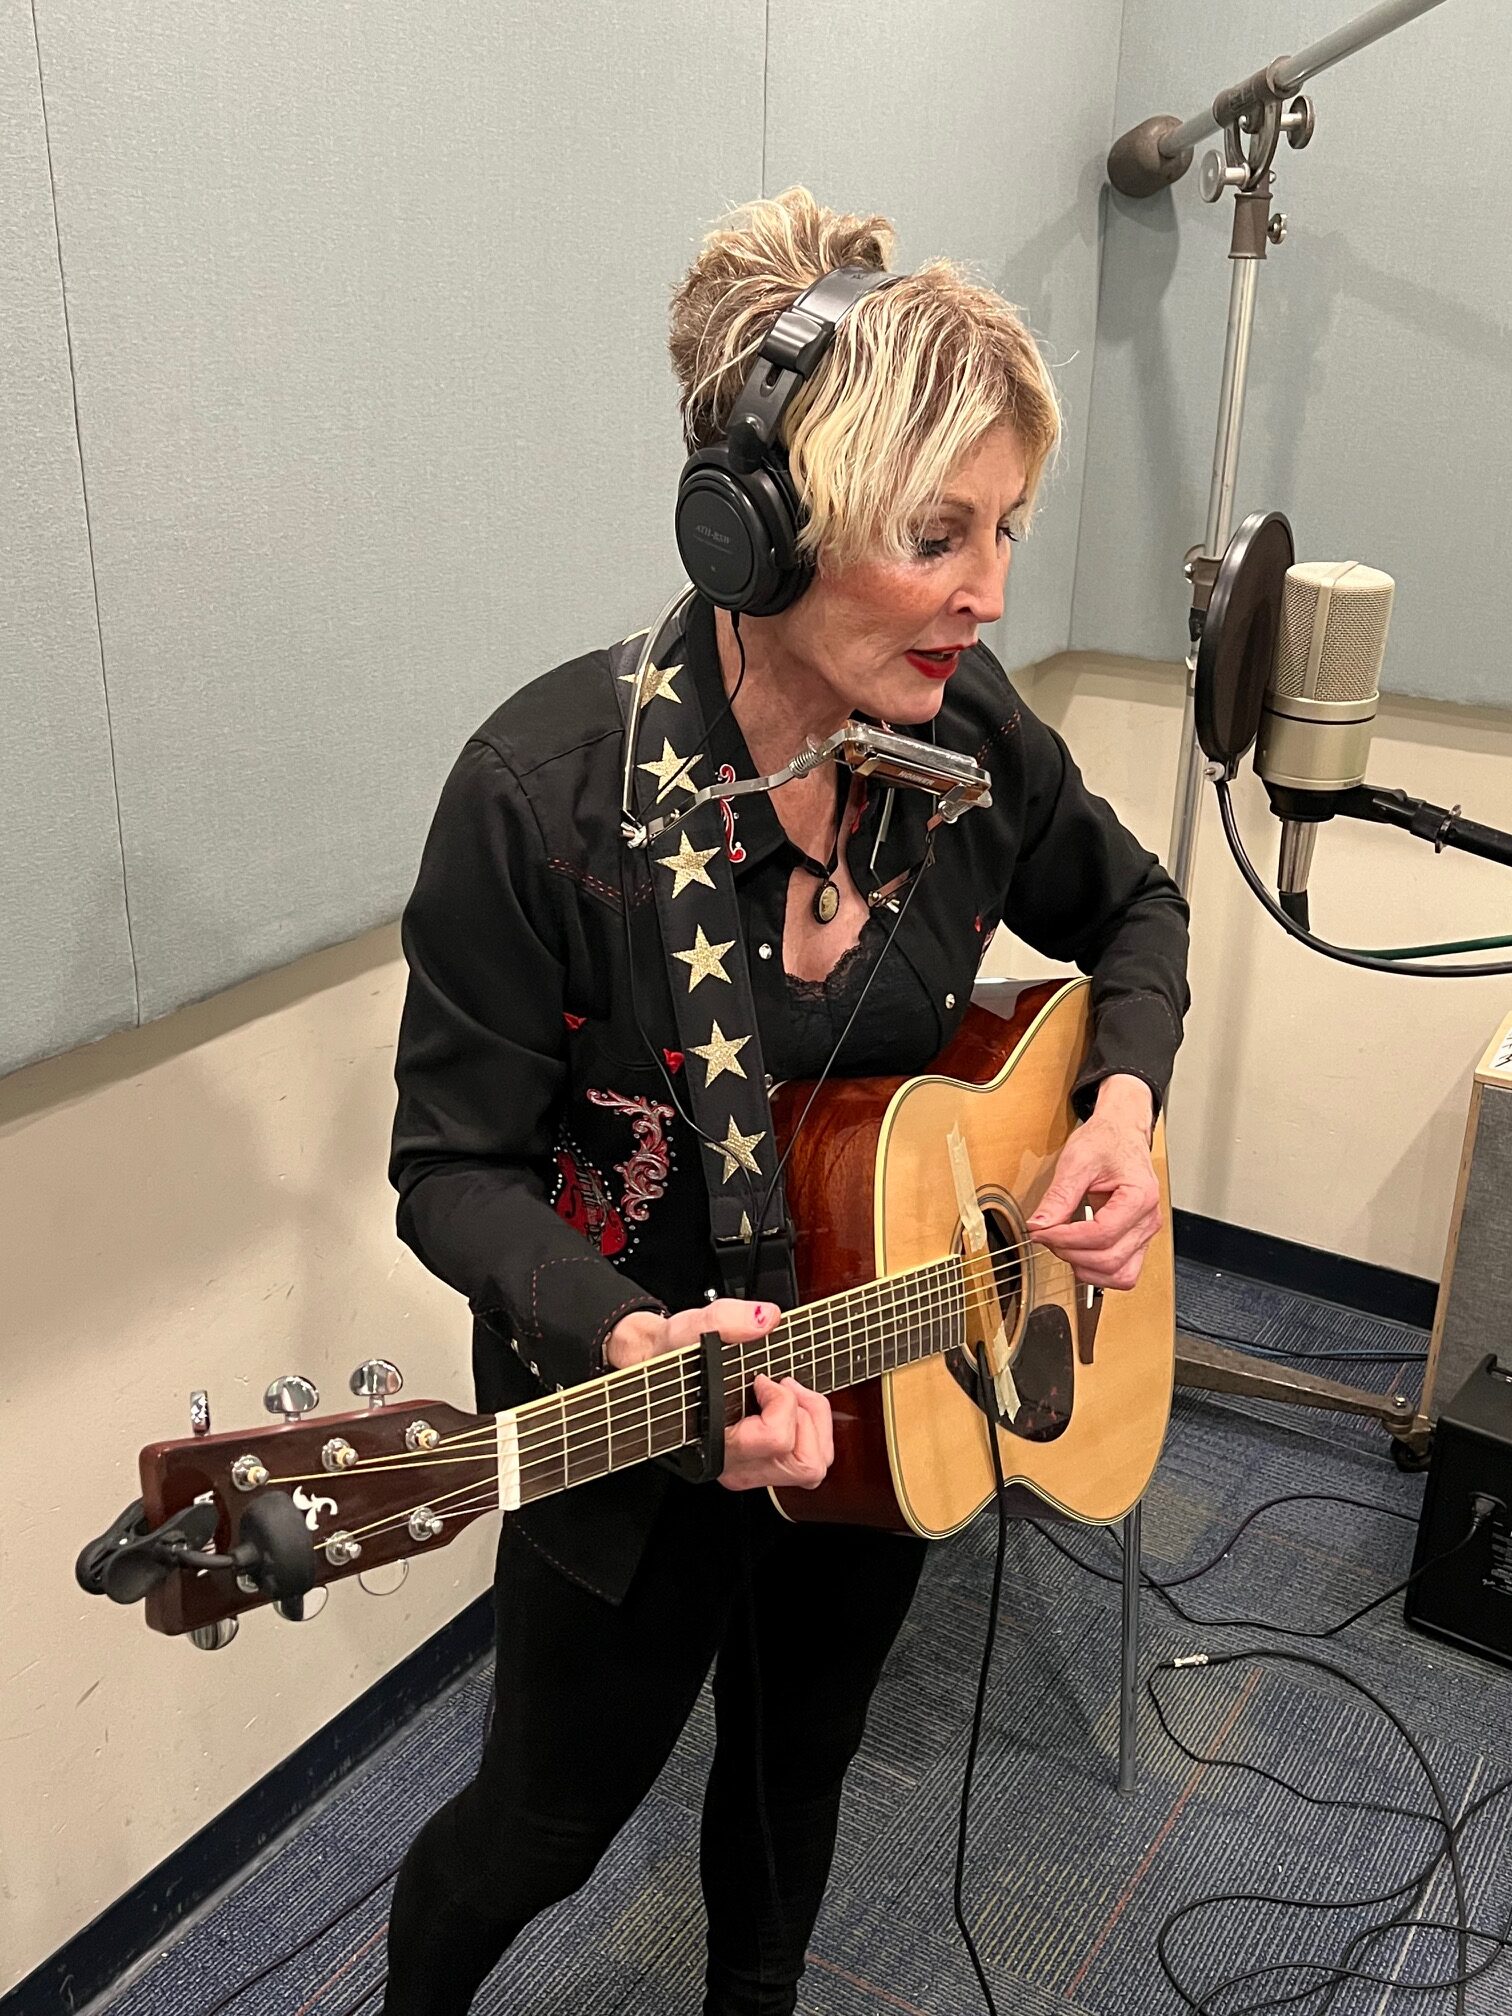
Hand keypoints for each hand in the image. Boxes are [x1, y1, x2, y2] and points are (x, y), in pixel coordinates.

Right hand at [605, 1299, 833, 1492]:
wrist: (653, 1367)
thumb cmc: (669, 1355)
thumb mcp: (689, 1328)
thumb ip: (725, 1320)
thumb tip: (766, 1318)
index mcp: (716, 1441)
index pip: (776, 1439)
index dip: (781, 1402)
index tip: (762, 1378)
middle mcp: (735, 1464)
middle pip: (806, 1464)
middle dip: (808, 1416)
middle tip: (785, 1388)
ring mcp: (750, 1468)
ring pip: (812, 1465)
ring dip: (813, 1422)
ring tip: (787, 1393)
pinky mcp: (760, 1462)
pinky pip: (807, 1457)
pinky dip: (810, 1427)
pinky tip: (786, 1402)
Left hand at [1025, 1075, 1160, 1291]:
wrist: (1121, 1134)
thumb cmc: (1106, 1142)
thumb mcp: (1077, 1161)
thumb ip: (1059, 1197)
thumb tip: (1039, 1225)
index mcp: (1139, 1197)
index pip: (1101, 1235)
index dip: (1065, 1239)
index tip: (1040, 1231)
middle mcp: (1148, 1220)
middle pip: (1110, 1259)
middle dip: (1071, 1253)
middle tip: (1047, 1236)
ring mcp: (1146, 1233)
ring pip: (1120, 1275)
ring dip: (1086, 1269)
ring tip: (1063, 1247)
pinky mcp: (1138, 1241)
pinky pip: (1123, 1272)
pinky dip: (1099, 1272)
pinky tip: (1079, 1254)